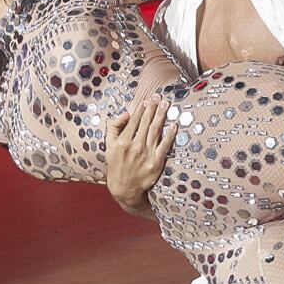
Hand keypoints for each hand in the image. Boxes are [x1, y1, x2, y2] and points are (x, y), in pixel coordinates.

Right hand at [105, 95, 175, 211]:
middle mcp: (135, 146)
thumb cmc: (116, 164)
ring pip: (156, 130)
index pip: (134, 120)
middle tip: (158, 96)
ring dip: (161, 115)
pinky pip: (165, 145)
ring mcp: (147, 153)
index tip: (146, 101)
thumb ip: (114, 127)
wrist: (124, 187)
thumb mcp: (109, 146)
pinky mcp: (156, 162)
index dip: (141, 109)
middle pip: (146, 122)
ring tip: (166, 104)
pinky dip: (170, 135)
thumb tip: (126, 114)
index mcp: (123, 141)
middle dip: (153, 107)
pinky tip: (174, 125)